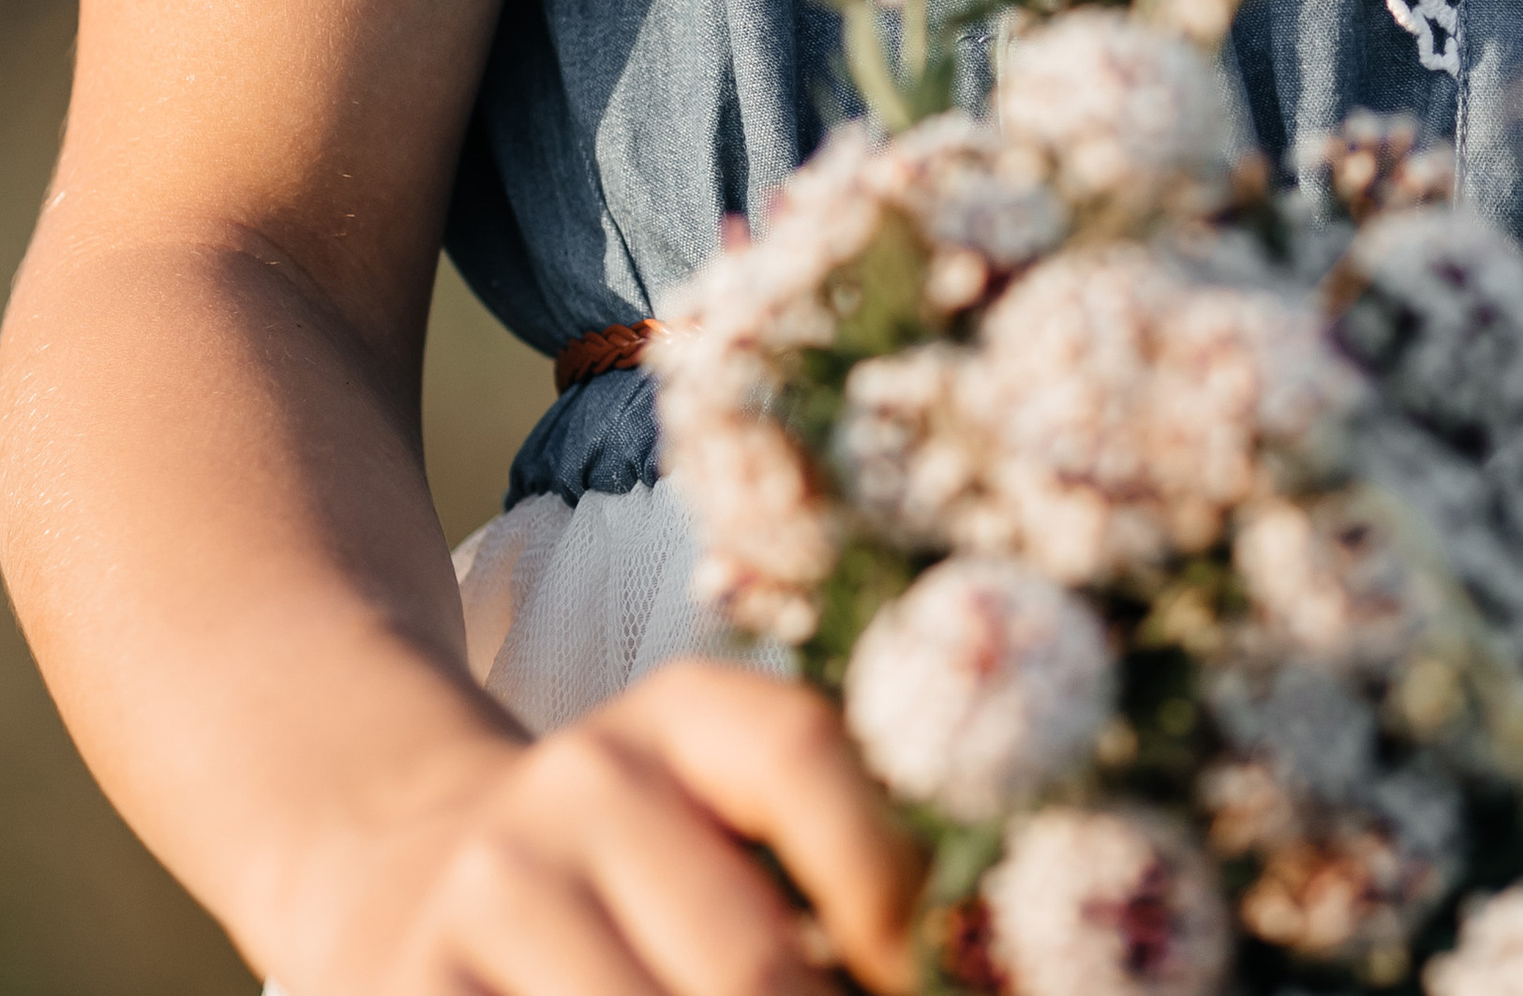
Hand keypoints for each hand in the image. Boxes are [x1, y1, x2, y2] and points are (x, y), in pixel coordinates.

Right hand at [289, 664, 922, 995]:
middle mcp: (582, 783)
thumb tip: (963, 977)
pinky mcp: (409, 991)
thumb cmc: (621, 867)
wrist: (396, 867)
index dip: (888, 886)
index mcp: (682, 717)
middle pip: (746, 966)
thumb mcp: (710, 816)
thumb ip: (828, 873)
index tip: (941, 982)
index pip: (801, 756)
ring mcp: (488, 893)